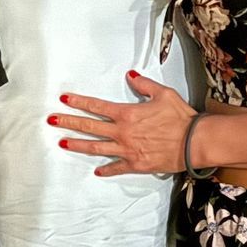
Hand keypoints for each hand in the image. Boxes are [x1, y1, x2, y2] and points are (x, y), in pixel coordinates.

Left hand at [49, 71, 196, 176]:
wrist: (194, 142)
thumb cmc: (181, 118)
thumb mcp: (163, 94)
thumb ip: (144, 85)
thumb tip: (131, 76)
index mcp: (127, 114)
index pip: (97, 106)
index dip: (79, 102)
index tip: (64, 100)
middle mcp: (122, 132)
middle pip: (89, 126)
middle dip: (68, 122)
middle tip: (52, 120)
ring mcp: (127, 150)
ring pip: (96, 147)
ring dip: (78, 145)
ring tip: (63, 143)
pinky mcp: (136, 164)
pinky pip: (117, 167)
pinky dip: (106, 169)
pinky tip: (97, 170)